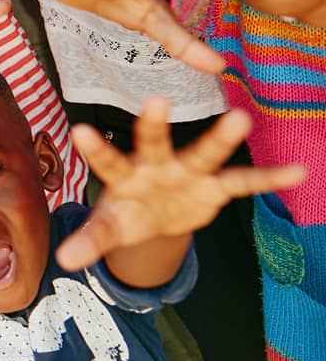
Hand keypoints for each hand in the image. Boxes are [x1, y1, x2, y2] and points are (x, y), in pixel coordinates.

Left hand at [56, 98, 305, 270]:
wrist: (154, 218)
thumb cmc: (126, 215)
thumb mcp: (109, 229)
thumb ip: (91, 240)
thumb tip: (64, 259)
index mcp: (125, 176)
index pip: (108, 162)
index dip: (96, 150)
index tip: (80, 130)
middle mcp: (156, 166)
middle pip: (154, 143)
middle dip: (155, 126)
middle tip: (155, 101)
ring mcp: (187, 173)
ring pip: (204, 153)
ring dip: (221, 138)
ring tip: (242, 118)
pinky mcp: (214, 187)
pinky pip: (243, 182)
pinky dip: (268, 179)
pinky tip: (297, 171)